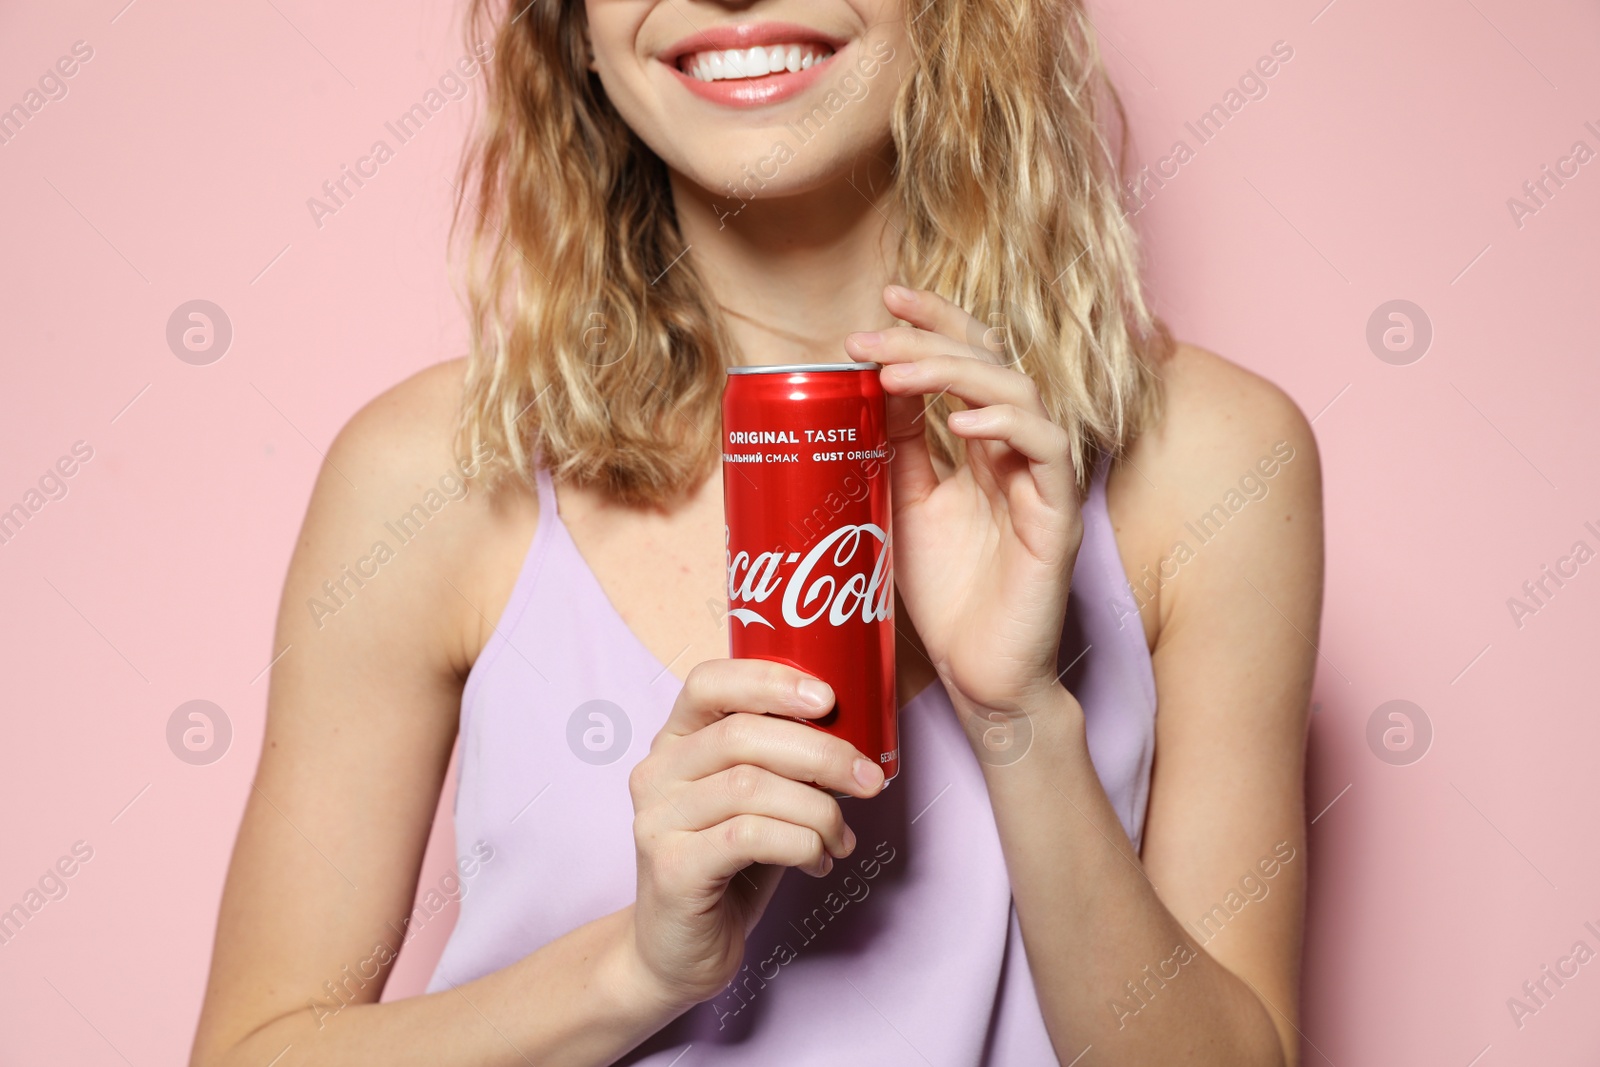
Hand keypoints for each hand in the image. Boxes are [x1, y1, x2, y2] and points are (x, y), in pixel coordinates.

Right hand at [623, 658, 886, 1009]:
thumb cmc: (728, 865)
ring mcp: (657, 820)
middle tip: (868, 779)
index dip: (770, 681)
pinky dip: (800, 844)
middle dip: (821, 753)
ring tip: (841, 837)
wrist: (678, 950)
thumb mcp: (755, 800)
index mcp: (676, 740)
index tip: (828, 699)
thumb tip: (856, 738)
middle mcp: (657, 772)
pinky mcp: (672, 868)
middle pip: (742, 735)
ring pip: (751, 786)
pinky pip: (749, 837)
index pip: (709, 682)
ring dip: (817, 810)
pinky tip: (817, 860)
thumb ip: (783, 762)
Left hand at [845, 285, 1083, 720]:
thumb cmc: (946, 599)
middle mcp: (1018, 454)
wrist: (978, 678)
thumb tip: (872, 386)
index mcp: (985, 447)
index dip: (935, 323)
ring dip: (958, 373)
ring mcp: (1042, 482)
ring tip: (899, 373)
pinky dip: (1008, 426)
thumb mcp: (903, 508)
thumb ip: (897, 449)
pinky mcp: (1058, 519)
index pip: (971, 361)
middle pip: (994, 363)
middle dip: (933, 338)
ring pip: (1021, 395)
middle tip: (872, 334)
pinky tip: (962, 422)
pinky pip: (1048, 452)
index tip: (883, 300)